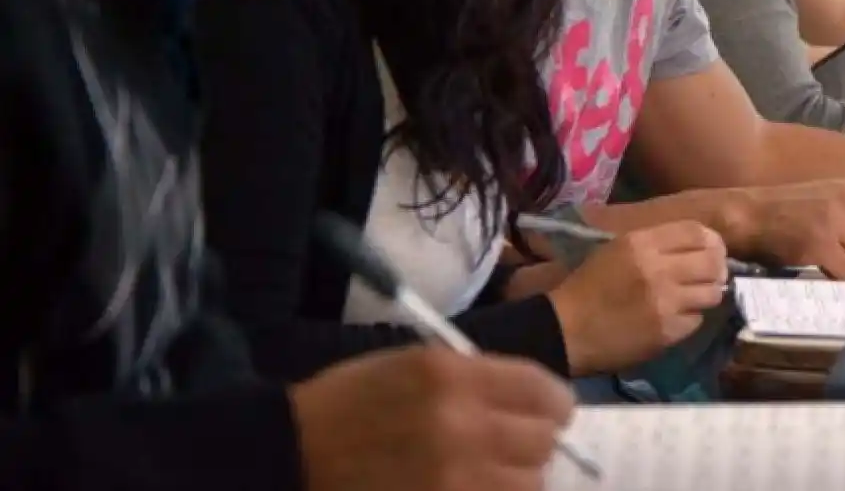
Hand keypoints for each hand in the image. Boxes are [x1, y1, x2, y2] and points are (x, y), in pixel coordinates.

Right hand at [291, 346, 574, 490]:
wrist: (290, 453)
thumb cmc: (351, 401)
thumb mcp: (415, 365)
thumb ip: (478, 379)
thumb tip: (535, 404)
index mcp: (454, 377)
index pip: (544, 392)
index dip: (553, 404)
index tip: (550, 411)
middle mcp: (463, 428)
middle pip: (543, 442)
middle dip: (534, 441)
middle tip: (516, 443)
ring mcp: (455, 481)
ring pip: (529, 485)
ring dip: (518, 479)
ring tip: (491, 472)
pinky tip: (475, 487)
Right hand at [546, 221, 727, 375]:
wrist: (565, 329)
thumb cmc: (588, 285)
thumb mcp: (617, 249)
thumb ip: (655, 244)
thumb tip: (699, 244)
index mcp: (641, 242)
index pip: (697, 232)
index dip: (711, 240)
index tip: (712, 250)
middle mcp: (658, 269)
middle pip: (712, 261)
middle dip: (717, 268)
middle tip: (710, 276)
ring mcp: (665, 302)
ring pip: (712, 293)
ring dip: (706, 294)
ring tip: (693, 298)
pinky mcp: (667, 332)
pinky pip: (696, 320)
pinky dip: (690, 319)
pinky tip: (674, 319)